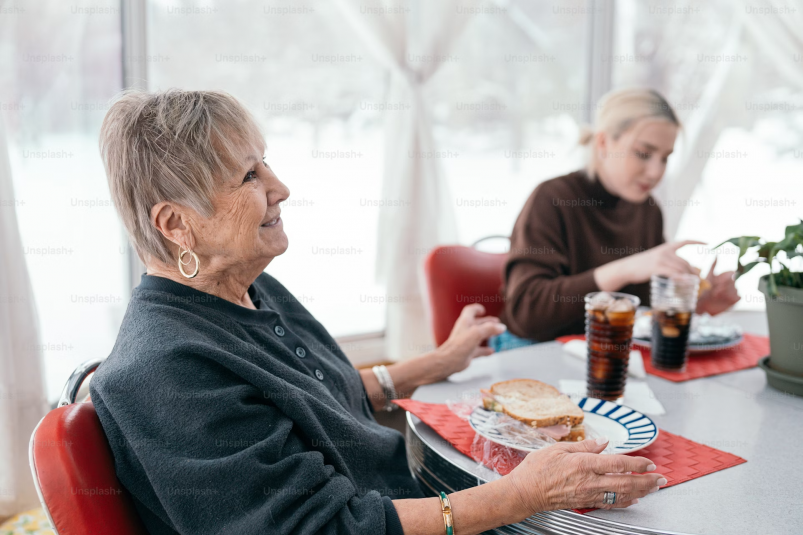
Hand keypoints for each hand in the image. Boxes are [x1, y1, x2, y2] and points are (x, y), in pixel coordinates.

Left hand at [434, 304, 505, 377]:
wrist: (449, 361)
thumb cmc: (459, 345)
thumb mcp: (477, 333)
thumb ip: (490, 329)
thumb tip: (501, 327)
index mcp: (465, 322)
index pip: (470, 311)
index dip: (477, 308)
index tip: (483, 310)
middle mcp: (465, 330)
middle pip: (477, 323)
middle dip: (487, 322)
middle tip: (497, 322)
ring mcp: (466, 342)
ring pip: (479, 336)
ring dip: (488, 334)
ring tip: (497, 334)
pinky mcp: (468, 352)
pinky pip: (479, 350)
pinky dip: (485, 350)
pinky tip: (491, 351)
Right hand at [505, 438, 664, 513]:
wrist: (525, 492)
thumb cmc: (537, 469)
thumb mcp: (558, 448)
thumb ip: (584, 445)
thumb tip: (602, 442)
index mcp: (583, 463)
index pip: (618, 463)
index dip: (637, 464)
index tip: (649, 463)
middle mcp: (589, 481)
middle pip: (626, 482)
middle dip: (647, 481)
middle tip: (661, 478)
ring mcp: (588, 494)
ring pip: (621, 494)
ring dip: (641, 492)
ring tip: (654, 488)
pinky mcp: (585, 502)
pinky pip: (610, 503)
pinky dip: (624, 502)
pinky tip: (633, 500)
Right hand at [619, 240, 703, 285]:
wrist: (626, 268)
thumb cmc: (640, 266)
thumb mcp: (654, 258)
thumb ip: (667, 261)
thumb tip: (679, 271)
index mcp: (666, 248)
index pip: (684, 242)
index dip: (697, 242)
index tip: (707, 243)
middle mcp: (665, 252)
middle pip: (685, 262)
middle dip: (693, 272)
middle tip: (698, 280)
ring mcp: (661, 259)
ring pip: (681, 268)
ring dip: (689, 277)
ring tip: (692, 285)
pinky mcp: (657, 267)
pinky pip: (673, 273)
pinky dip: (680, 278)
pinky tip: (685, 282)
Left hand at [696, 257, 739, 314]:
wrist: (701, 303)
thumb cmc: (704, 288)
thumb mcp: (708, 276)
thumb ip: (713, 265)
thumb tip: (717, 254)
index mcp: (726, 276)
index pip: (732, 273)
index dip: (724, 278)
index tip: (716, 282)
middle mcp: (731, 283)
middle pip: (733, 282)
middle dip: (723, 286)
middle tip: (714, 290)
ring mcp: (733, 291)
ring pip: (735, 289)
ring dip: (725, 293)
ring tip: (715, 295)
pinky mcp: (734, 300)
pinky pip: (738, 297)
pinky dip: (730, 298)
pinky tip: (722, 299)